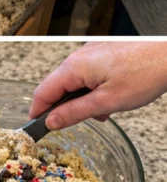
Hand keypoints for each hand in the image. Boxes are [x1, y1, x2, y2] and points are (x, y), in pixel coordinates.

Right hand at [29, 41, 166, 129]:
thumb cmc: (145, 73)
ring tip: (105, 109)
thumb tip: (51, 121)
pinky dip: (94, 88)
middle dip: (66, 107)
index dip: (38, 112)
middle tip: (81, 122)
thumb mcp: (107, 101)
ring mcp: (91, 52)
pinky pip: (88, 74)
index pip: (43, 92)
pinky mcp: (103, 52)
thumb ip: (75, 112)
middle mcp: (79, 56)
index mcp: (75, 66)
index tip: (37, 129)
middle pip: (58, 87)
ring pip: (75, 82)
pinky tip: (111, 95)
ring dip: (83, 99)